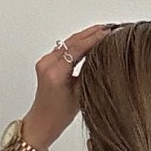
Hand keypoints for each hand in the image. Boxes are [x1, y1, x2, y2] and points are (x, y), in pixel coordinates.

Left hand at [25, 23, 111, 147]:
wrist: (42, 122)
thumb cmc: (59, 116)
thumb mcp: (80, 96)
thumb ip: (88, 74)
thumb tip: (100, 58)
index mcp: (56, 74)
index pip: (77, 49)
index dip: (94, 39)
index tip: (108, 33)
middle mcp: (47, 64)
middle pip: (72, 41)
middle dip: (91, 33)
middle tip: (109, 28)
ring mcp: (45, 61)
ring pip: (68, 42)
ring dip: (85, 36)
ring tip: (102, 31)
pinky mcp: (46, 62)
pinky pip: (64, 48)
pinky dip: (77, 43)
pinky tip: (89, 41)